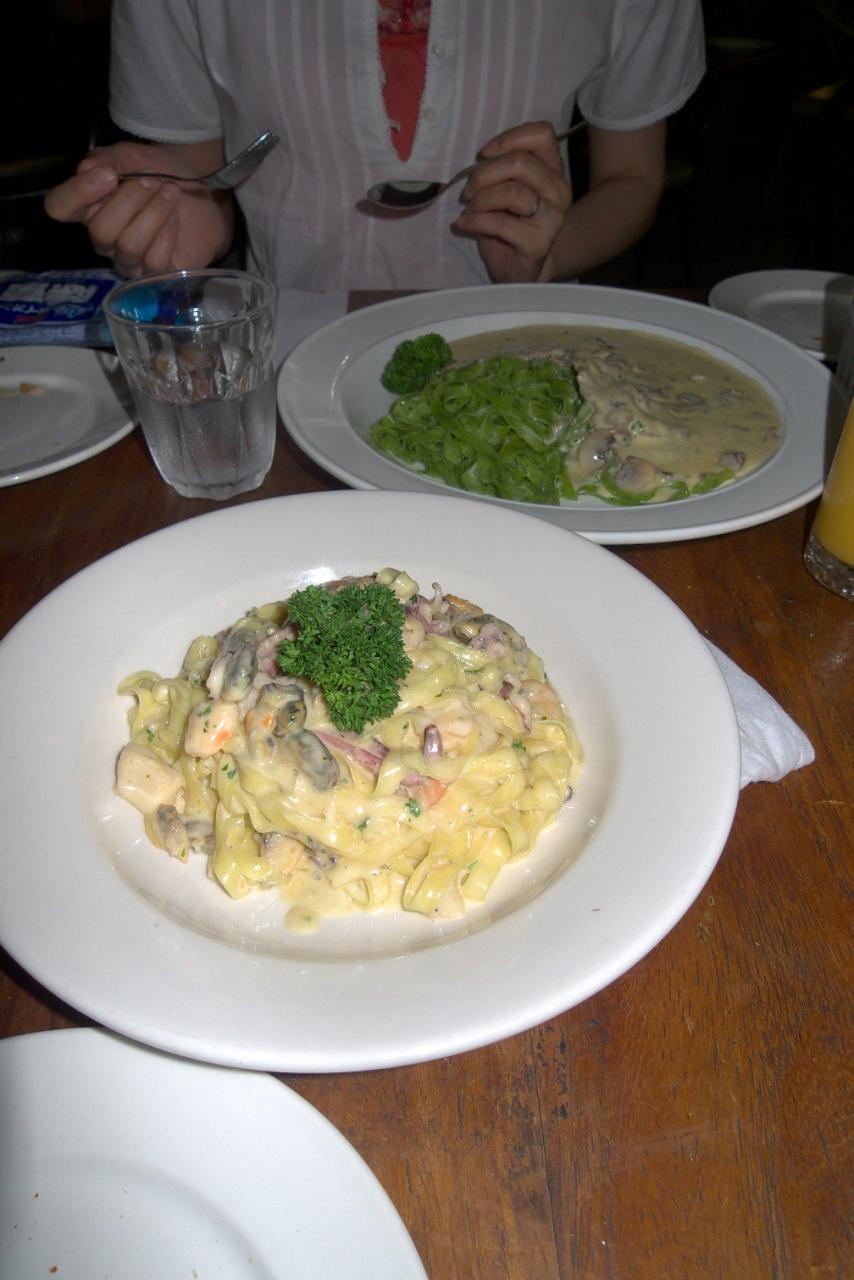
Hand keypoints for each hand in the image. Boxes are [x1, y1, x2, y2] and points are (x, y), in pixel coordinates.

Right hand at [44, 140, 233, 276]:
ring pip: (129, 246)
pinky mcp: (156, 273)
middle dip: (130, 201)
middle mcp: (103, 238)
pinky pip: (155, 261)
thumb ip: (112, 159)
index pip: (60, 207)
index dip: (78, 193)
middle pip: (100, 231)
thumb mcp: (136, 157)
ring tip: (170, 193)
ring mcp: (128, 259)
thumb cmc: (162, 175)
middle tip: (153, 181)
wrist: (202, 194)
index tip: (109, 175)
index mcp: (88, 206)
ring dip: (154, 214)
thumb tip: (88, 169)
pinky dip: (168, 234)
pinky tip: (175, 219)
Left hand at [453, 121, 572, 283]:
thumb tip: (479, 161)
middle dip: (484, 174)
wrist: (521, 271)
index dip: (510, 138)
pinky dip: (475, 221)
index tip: (485, 154)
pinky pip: (501, 224)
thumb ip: (501, 171)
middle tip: (468, 192)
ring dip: (481, 199)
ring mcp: (552, 218)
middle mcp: (558, 190)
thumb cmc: (511, 227)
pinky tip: (463, 225)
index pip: (542, 134)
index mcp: (552, 171)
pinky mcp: (539, 243)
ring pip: (512, 192)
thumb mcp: (506, 191)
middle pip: (520, 162)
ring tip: (469, 210)